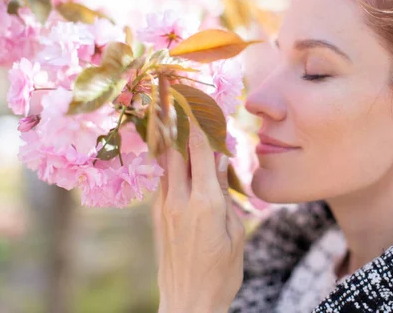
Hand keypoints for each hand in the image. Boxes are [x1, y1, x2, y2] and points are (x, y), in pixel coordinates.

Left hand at [152, 121, 244, 312]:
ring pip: (165, 163)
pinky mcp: (156, 216)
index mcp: (205, 203)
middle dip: (179, 123)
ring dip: (173, 140)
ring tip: (177, 120)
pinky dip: (170, 162)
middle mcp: (180, 199)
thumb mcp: (235, 233)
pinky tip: (177, 157)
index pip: (200, 151)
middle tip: (181, 101)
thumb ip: (226, 194)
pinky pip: (163, 180)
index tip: (201, 102)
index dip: (200, 123)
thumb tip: (222, 162)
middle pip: (175, 150)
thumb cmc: (222, 272)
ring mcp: (164, 207)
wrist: (188, 303)